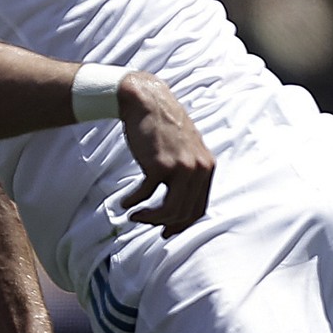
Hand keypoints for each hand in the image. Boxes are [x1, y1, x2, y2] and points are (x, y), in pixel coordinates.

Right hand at [116, 72, 215, 235]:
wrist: (147, 101)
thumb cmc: (162, 128)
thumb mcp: (185, 149)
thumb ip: (188, 173)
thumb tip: (177, 207)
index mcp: (207, 166)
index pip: (199, 208)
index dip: (181, 224)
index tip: (165, 230)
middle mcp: (199, 168)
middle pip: (183, 213)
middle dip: (162, 224)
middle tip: (144, 222)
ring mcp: (181, 167)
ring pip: (169, 211)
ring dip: (149, 218)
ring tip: (134, 215)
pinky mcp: (160, 165)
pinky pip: (146, 196)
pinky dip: (133, 202)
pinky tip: (125, 202)